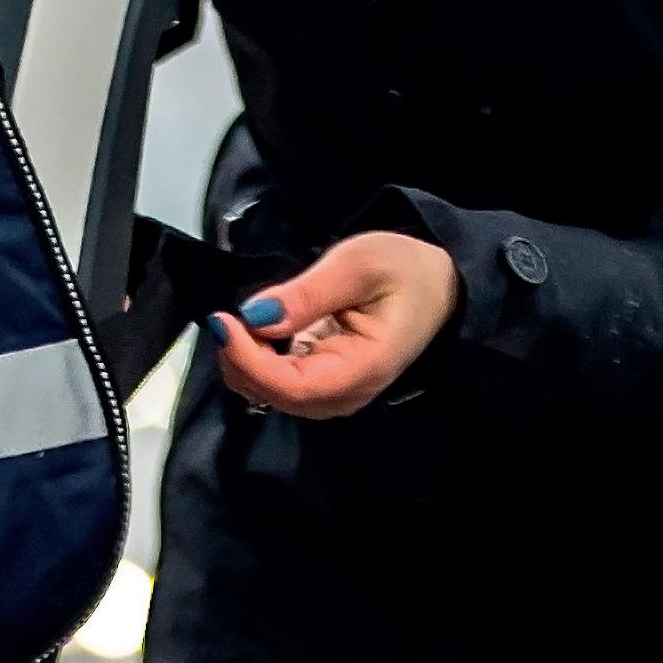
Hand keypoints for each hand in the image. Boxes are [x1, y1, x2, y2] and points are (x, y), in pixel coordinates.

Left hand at [208, 232, 462, 420]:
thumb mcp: (358, 265)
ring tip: (235, 322)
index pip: (292, 387)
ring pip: (272, 396)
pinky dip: (255, 362)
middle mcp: (347, 394)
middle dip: (240, 361)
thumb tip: (257, 316)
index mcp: (363, 369)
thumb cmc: (403, 272)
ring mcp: (334, 395)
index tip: (225, 322)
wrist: (437, 288)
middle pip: (277, 397)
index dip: (250, 360)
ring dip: (244, 363)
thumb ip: (308, 294)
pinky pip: (279, 386)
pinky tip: (251, 333)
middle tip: (224, 317)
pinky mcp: (323, 386)